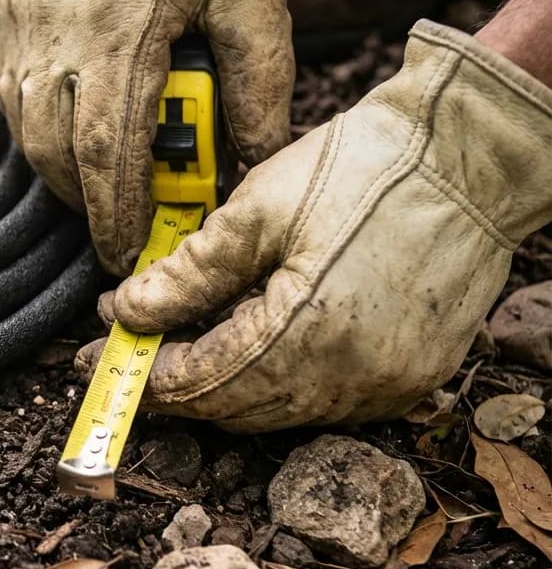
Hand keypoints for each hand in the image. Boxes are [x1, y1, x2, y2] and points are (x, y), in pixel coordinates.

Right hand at [0, 0, 292, 274]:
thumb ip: (258, 79)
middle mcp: (52, 30)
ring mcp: (16, 18)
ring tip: (101, 174)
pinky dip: (35, 119)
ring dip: (59, 164)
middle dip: (86, 201)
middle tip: (121, 222)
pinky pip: (6, 86)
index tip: (125, 253)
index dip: (113, 215)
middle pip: (54, 152)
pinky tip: (71, 117)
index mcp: (118, 29)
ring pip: (23, 124)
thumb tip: (255, 158)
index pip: (105, 153)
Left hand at [84, 21, 551, 431]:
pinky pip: (326, 403)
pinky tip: (254, 343)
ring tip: (186, 339)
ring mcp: (389, 384)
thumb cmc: (367, 167)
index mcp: (307, 334)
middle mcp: (351, 378)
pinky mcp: (412, 377)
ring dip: (225, 385)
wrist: (472, 155)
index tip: (97, 353)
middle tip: (132, 347)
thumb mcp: (257, 210)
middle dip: (176, 383)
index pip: (199, 385)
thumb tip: (128, 312)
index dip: (142, 374)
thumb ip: (186, 274)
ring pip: (278, 413)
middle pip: (234, 410)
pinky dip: (278, 383)